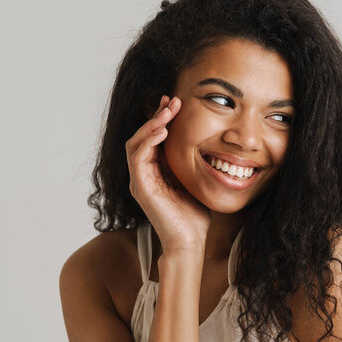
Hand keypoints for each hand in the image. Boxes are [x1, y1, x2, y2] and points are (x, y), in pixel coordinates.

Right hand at [125, 95, 210, 253]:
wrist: (190, 241)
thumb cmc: (194, 214)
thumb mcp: (193, 180)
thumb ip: (190, 162)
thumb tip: (205, 142)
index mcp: (155, 171)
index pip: (153, 138)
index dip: (162, 119)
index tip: (175, 102)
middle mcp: (144, 174)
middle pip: (142, 136)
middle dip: (156, 116)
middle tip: (172, 100)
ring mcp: (140, 181)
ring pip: (136, 143)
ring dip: (151, 124)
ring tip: (167, 111)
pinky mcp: (141, 188)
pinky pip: (138, 158)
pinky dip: (148, 142)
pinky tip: (162, 132)